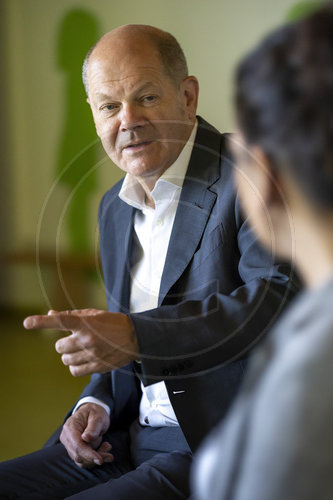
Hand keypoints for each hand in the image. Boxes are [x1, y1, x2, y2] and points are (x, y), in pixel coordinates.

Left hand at [23, 308, 138, 375]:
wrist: (135, 336)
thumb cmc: (112, 323)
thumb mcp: (93, 314)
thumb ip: (71, 316)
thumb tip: (50, 314)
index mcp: (85, 322)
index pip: (59, 321)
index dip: (41, 322)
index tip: (27, 322)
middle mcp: (87, 338)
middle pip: (59, 347)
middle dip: (64, 344)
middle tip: (75, 341)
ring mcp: (92, 354)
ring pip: (66, 360)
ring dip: (70, 356)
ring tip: (82, 350)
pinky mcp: (97, 366)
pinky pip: (75, 371)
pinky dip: (76, 367)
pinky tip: (84, 360)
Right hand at [60, 403, 112, 467]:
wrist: (92, 413)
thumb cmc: (95, 413)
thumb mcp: (98, 417)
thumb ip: (93, 428)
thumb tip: (85, 438)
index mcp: (70, 427)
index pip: (77, 445)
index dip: (88, 454)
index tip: (100, 460)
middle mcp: (67, 437)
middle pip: (78, 455)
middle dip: (94, 458)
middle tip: (110, 456)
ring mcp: (70, 445)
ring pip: (81, 460)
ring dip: (96, 458)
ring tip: (107, 447)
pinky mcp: (75, 451)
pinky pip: (84, 460)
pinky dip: (94, 458)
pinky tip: (104, 449)